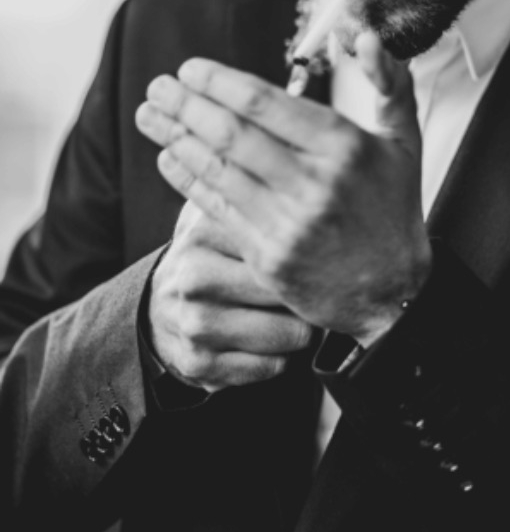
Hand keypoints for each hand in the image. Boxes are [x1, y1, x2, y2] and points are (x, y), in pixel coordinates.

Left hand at [136, 33, 431, 344]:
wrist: (392, 292)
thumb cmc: (393, 206)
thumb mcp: (405, 140)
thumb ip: (389, 82)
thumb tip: (367, 35)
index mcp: (345, 147)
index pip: (267, 103)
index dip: (220, 81)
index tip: (191, 68)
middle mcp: (315, 183)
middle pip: (233, 133)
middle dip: (187, 104)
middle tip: (159, 84)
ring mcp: (289, 223)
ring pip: (218, 169)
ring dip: (176, 136)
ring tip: (148, 114)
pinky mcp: (268, 256)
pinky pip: (217, 208)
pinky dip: (188, 178)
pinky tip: (169, 155)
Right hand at [148, 199, 314, 391]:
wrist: (160, 310)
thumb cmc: (213, 256)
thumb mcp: (223, 215)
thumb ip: (257, 189)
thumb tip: (301, 164)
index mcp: (205, 230)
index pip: (285, 242)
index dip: (315, 250)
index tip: (327, 249)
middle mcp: (195, 275)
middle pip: (293, 288)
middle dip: (311, 292)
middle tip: (312, 286)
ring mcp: (195, 323)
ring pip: (291, 334)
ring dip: (301, 329)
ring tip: (289, 313)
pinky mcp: (199, 363)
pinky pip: (273, 367)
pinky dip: (281, 357)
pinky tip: (268, 341)